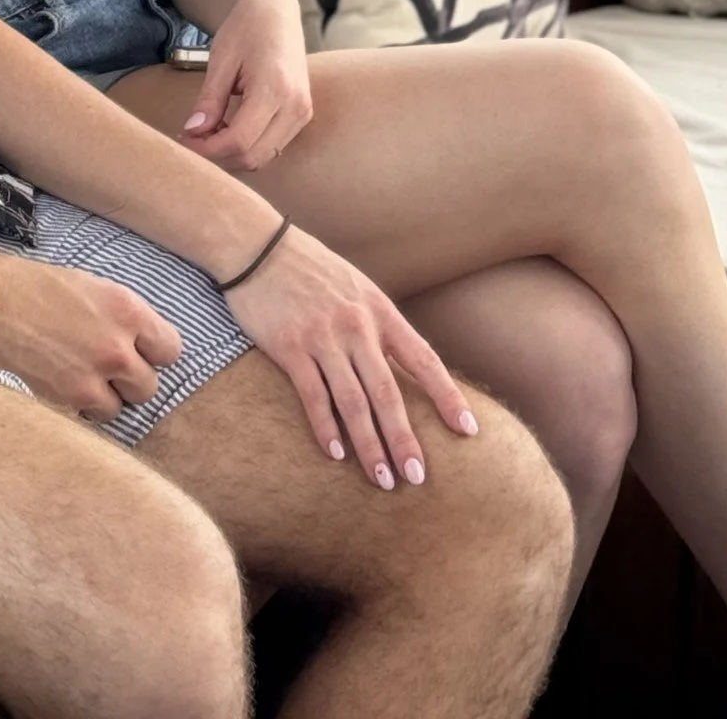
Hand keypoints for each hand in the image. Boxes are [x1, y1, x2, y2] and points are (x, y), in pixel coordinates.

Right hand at [0, 253, 183, 421]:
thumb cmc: (35, 287)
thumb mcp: (91, 286)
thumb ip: (122, 316)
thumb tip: (141, 341)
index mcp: (127, 309)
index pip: (171, 350)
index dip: (153, 352)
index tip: (138, 352)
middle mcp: (117, 345)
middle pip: (149, 384)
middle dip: (130, 378)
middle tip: (107, 366)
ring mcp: (94, 375)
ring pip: (125, 406)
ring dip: (109, 396)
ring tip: (85, 377)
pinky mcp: (69, 398)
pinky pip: (95, 417)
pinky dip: (86, 408)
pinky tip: (68, 386)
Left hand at [182, 0, 313, 169]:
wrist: (277, 8)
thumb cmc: (247, 26)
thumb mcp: (222, 59)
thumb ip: (209, 100)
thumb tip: (193, 132)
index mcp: (275, 89)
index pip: (239, 141)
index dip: (207, 148)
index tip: (184, 139)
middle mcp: (295, 107)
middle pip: (253, 157)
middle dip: (219, 155)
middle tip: (193, 138)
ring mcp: (303, 112)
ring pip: (264, 157)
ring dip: (233, 153)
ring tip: (209, 130)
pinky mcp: (302, 114)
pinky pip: (273, 146)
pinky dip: (248, 146)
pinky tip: (228, 127)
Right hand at [222, 225, 477, 486]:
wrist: (258, 246)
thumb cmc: (311, 270)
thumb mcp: (356, 289)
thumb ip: (378, 327)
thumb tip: (404, 371)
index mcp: (379, 310)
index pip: (423, 359)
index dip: (447, 396)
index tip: (468, 430)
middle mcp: (356, 325)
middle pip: (388, 392)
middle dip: (405, 439)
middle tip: (418, 478)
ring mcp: (322, 336)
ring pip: (353, 402)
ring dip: (370, 446)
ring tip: (384, 480)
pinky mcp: (289, 346)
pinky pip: (313, 396)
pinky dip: (326, 428)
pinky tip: (336, 454)